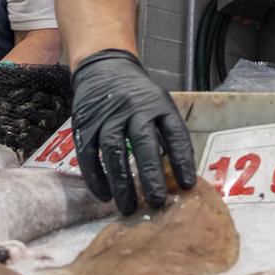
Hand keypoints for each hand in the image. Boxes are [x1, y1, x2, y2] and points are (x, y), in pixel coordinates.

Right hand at [71, 50, 196, 214]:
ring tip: (128, 207)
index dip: (182, 160)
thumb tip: (180, 175)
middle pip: (143, 143)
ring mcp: (107, 116)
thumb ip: (167, 133)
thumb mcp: (159, 103)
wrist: (103, 67)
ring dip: (121, 182)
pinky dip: (96, 178)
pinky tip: (105, 196)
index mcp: (158, 104)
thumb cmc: (137, 94)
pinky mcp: (85, 124)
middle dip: (151, 175)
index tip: (188, 185)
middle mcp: (133, 108)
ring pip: (113, 151)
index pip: (174, 133)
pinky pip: (89, 154)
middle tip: (157, 202)